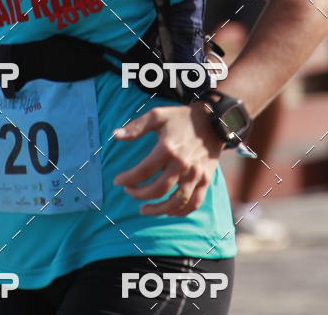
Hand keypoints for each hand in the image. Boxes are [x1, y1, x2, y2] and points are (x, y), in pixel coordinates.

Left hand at [112, 101, 223, 216]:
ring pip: (176, 202)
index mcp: (168, 148)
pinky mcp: (206, 179)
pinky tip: (168, 212)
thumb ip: (136, 127)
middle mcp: (182, 164)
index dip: (128, 179)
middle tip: (129, 191)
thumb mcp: (157, 115)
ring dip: (158, 210)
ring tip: (144, 209)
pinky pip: (193, 203)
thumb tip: (115, 135)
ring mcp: (195, 174)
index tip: (117, 181)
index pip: (143, 171)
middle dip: (139, 194)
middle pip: (158, 189)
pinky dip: (180, 212)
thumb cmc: (181, 118)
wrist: (212, 120)